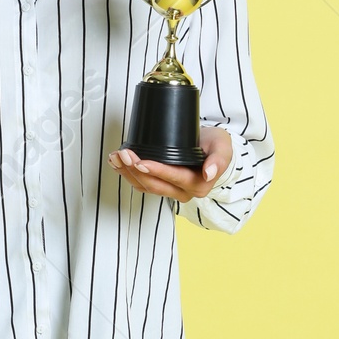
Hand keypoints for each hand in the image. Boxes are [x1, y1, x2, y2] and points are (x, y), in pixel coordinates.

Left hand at [107, 125, 231, 202]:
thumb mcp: (223, 148)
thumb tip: (208, 173)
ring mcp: (171, 191)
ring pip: (145, 186)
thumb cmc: (216, 146)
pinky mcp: (162, 186)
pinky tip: (117, 163)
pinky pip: (142, 185)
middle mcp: (184, 192)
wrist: (212, 147)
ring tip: (116, 157)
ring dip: (127, 173)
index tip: (140, 161)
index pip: (174, 178)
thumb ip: (219, 160)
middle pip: (155, 184)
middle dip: (135, 169)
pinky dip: (128, 174)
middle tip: (123, 154)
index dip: (156, 171)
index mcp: (199, 185)